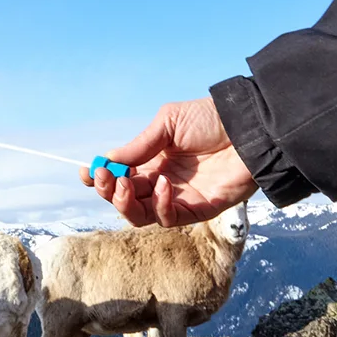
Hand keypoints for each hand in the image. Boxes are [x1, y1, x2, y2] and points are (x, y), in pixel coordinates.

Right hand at [81, 97, 257, 226]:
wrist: (249, 127)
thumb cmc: (211, 118)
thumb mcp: (168, 123)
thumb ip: (140, 145)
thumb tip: (109, 161)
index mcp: (153, 161)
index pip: (121, 177)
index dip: (101, 178)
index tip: (87, 171)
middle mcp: (163, 182)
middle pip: (126, 200)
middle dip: (108, 191)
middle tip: (105, 179)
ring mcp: (179, 197)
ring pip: (141, 215)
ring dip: (126, 203)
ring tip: (126, 185)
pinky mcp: (198, 209)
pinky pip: (169, 218)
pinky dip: (160, 205)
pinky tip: (163, 184)